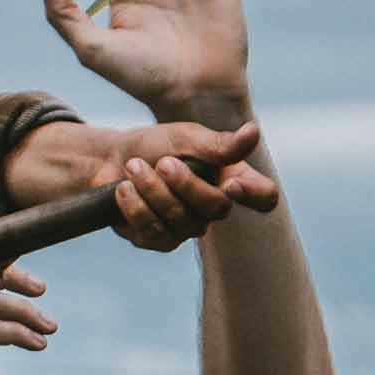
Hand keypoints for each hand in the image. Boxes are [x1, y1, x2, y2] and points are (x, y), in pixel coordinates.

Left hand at [9, 112, 275, 247]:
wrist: (111, 160)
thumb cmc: (156, 145)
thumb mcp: (186, 137)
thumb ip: (218, 144)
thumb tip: (254, 133)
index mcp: (230, 178)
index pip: (264, 197)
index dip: (254, 195)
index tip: (231, 182)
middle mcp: (213, 207)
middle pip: (217, 208)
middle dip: (185, 184)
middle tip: (162, 162)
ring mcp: (187, 228)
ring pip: (181, 220)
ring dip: (152, 190)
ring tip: (133, 168)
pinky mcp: (159, 241)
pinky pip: (152, 231)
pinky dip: (134, 205)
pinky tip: (123, 190)